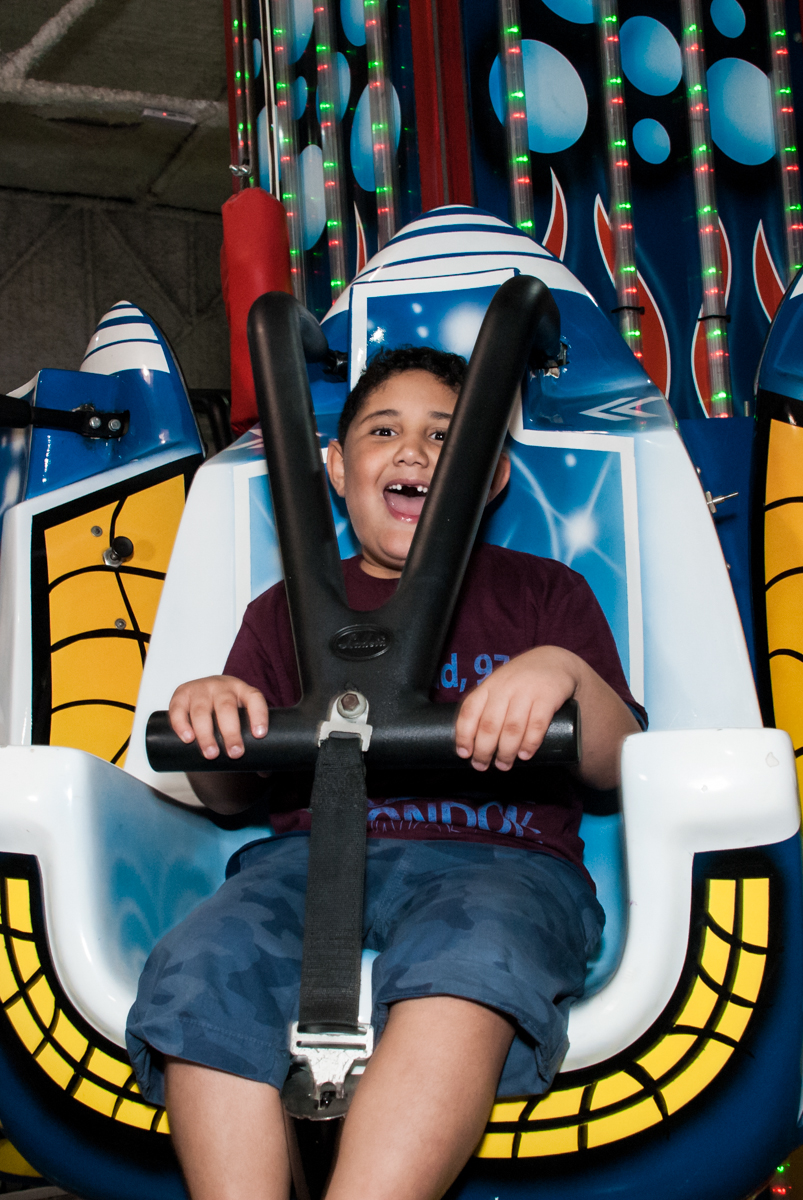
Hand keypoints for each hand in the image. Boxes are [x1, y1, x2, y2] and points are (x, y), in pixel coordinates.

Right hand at [168, 675, 267, 760]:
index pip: (254, 699)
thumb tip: (264, 772)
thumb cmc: (226, 710)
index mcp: (242, 691)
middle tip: (235, 754)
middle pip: (226, 708)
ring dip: (206, 734)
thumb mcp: (240, 716)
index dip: (259, 715)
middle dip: (231, 732)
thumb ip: (250, 741)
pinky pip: (178, 709)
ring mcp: (200, 689)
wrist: (203, 692)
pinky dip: (182, 724)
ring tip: (211, 754)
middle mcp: (221, 687)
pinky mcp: (181, 694)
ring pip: (202, 710)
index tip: (259, 735)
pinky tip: (188, 739)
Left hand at [455, 646, 577, 771]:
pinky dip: (530, 743)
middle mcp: (505, 687)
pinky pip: (537, 724)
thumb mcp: (499, 687)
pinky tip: (525, 755)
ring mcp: (526, 691)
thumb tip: (472, 744)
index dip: (463, 735)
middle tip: (482, 766)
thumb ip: (487, 708)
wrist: (554, 662)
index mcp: (488, 686)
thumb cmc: (520, 682)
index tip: (464, 754)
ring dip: (506, 751)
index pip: (469, 710)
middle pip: (489, 724)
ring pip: (512, 727)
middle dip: (483, 750)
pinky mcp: (547, 696)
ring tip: (504, 765)